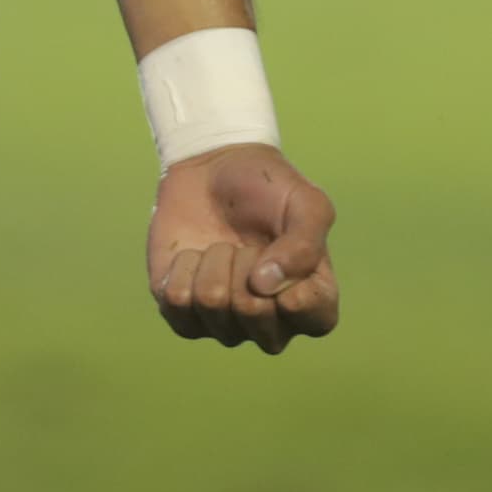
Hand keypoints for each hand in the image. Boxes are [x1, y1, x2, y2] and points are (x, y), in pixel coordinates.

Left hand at [146, 143, 339, 352]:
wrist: (212, 168)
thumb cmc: (268, 188)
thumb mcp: (306, 201)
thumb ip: (304, 245)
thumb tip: (263, 287)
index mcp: (311, 299)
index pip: (315, 322)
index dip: (296, 292)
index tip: (279, 256)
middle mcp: (271, 323)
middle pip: (254, 314)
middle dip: (244, 264)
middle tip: (247, 244)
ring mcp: (225, 323)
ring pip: (211, 304)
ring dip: (213, 260)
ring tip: (222, 245)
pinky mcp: (183, 315)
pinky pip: (175, 302)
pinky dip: (182, 267)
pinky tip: (194, 255)